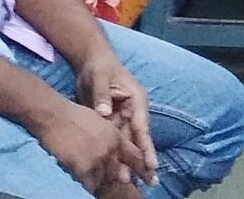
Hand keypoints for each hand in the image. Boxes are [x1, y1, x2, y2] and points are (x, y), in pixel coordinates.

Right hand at [29, 95, 142, 193]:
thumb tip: (114, 155)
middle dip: (122, 180)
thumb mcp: (100, 123)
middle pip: (120, 172)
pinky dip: (89, 185)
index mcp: (115, 137)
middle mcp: (110, 149)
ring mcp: (97, 159)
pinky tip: (87, 184)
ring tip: (103, 186)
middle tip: (130, 192)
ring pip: (105, 179)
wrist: (55, 116)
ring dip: (103, 183)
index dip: (144, 169)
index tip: (153, 180)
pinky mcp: (83, 167)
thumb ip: (110, 139)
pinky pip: (90, 183)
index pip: (135, 156)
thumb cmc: (73, 116)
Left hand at [75, 53, 156, 186]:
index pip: (142, 128)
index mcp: (136, 101)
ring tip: (129, 182)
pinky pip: (114, 141)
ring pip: (126, 143)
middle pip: (137, 140)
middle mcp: (133, 112)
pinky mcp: (112, 121)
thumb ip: (102, 96)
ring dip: (127, 161)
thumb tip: (105, 113)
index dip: (147, 147)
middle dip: (141, 161)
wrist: (91, 61)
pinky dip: (116, 155)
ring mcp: (123, 117)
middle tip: (148, 181)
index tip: (152, 165)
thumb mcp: (99, 78)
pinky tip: (115, 170)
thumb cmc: (99, 67)